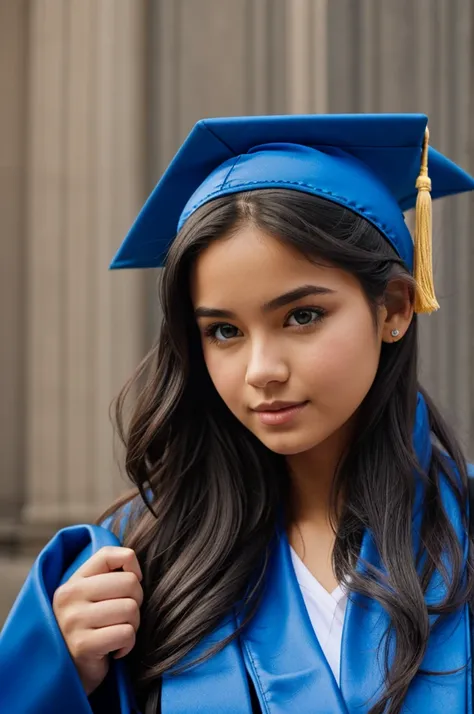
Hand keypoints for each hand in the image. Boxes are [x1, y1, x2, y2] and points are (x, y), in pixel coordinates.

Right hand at [52, 546, 142, 695]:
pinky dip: (128, 644)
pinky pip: (126, 633)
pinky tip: (115, 649)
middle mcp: (69, 597)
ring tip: (118, 633)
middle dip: (136, 601)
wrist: (70, 674)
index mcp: (73, 581)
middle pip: (130, 582)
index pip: (110, 555)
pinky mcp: (83, 645)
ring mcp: (74, 621)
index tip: (128, 587)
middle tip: (124, 617)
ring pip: (130, 608)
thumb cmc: (90, 628)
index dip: (132, 567)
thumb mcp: (92, 597)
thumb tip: (136, 566)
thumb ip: (109, 575)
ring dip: (133, 625)